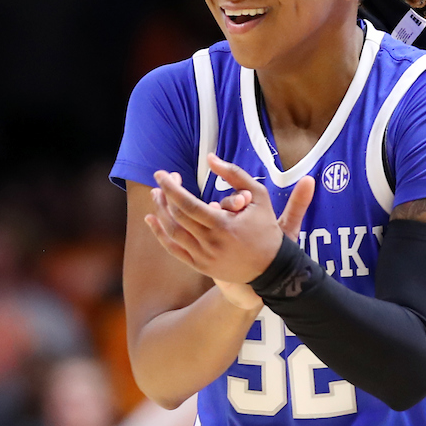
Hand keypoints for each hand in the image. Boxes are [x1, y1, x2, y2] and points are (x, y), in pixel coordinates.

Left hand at [144, 156, 314, 298]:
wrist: (273, 267)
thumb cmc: (266, 228)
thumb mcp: (258, 196)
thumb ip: (234, 174)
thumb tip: (209, 158)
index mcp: (223, 225)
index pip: (188, 205)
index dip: (171, 188)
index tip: (161, 174)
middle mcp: (211, 243)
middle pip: (177, 217)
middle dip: (165, 196)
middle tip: (161, 182)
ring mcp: (204, 257)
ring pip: (173, 233)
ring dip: (160, 213)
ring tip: (156, 196)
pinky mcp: (201, 266)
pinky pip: (174, 250)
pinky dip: (161, 235)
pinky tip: (152, 220)